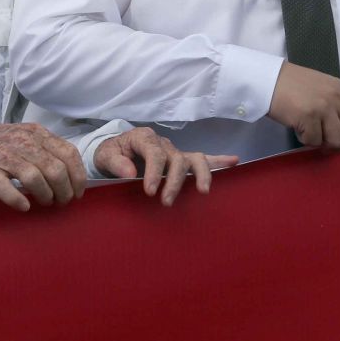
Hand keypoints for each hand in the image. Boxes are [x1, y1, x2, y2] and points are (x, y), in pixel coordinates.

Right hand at [0, 121, 86, 211]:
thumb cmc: (1, 144)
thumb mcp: (28, 138)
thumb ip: (49, 150)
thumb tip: (74, 176)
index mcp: (37, 133)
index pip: (68, 153)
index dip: (78, 177)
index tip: (78, 192)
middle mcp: (23, 141)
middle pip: (55, 169)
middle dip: (64, 191)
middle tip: (61, 201)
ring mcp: (4, 155)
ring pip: (34, 177)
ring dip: (45, 195)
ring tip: (45, 202)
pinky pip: (4, 186)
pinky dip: (16, 199)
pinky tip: (24, 206)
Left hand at [94, 127, 237, 205]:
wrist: (115, 151)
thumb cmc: (111, 153)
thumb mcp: (105, 155)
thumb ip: (115, 162)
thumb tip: (129, 172)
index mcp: (144, 138)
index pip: (154, 153)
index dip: (154, 172)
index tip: (150, 191)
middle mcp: (164, 143)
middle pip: (176, 159)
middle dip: (174, 181)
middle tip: (165, 202)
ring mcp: (175, 152)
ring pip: (195, 159)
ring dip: (201, 175)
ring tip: (203, 191)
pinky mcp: (182, 160)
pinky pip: (204, 159)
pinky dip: (220, 160)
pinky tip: (234, 162)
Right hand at [269, 63, 339, 151]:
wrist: (267, 78)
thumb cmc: (290, 84)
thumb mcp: (320, 88)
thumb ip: (333, 104)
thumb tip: (337, 128)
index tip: (334, 136)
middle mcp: (336, 98)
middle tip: (326, 145)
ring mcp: (323, 108)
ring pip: (336, 141)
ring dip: (322, 143)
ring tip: (308, 133)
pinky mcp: (308, 117)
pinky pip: (314, 141)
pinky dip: (304, 139)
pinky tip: (296, 128)